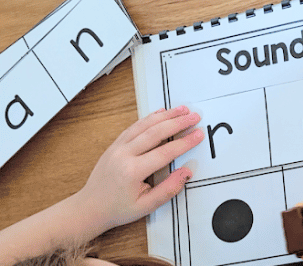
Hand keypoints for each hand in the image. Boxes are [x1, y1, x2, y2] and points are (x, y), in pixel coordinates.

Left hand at [74, 106, 203, 233]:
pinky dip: (149, 118)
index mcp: (133, 171)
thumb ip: (169, 189)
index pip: (165, 152)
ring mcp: (117, 147)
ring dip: (165, 115)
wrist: (89, 208)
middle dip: (178, 123)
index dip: (185, 142)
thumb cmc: (117, 209)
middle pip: (155, 132)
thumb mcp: (146, 206)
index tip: (198, 134)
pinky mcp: (114, 145)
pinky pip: (134, 127)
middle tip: (194, 117)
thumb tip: (186, 172)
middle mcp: (124, 155)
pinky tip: (161, 113)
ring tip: (182, 109)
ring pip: (144, 125)